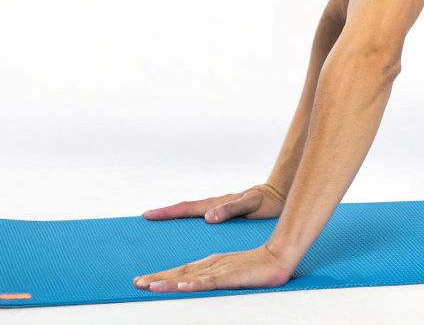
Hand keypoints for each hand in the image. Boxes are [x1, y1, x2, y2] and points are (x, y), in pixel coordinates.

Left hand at [133, 244, 293, 292]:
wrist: (280, 257)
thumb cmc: (257, 266)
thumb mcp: (230, 272)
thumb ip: (213, 277)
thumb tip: (193, 283)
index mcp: (210, 263)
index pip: (180, 271)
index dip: (160, 276)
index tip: (141, 281)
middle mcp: (211, 265)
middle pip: (179, 273)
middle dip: (157, 278)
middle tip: (136, 283)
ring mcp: (220, 270)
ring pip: (190, 277)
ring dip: (168, 281)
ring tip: (149, 285)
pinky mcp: (230, 276)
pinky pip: (208, 281)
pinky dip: (192, 284)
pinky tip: (180, 286)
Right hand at [142, 182, 286, 223]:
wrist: (279, 196)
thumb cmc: (266, 201)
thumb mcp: (250, 204)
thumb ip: (231, 210)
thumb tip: (208, 217)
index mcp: (216, 204)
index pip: (186, 208)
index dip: (167, 212)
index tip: (147, 215)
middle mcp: (214, 206)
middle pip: (184, 209)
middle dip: (165, 214)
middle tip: (145, 218)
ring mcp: (218, 210)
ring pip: (191, 213)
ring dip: (175, 217)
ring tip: (158, 225)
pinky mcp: (224, 214)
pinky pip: (201, 217)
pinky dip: (189, 220)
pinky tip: (187, 229)